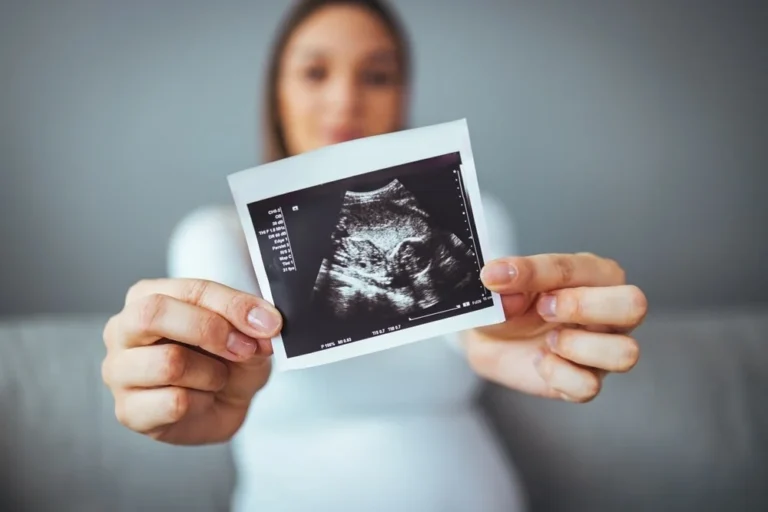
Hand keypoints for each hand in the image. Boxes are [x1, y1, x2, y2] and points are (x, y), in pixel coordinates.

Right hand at [102, 278, 281, 444]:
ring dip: (211, 373)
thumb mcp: (246, 335)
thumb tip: (264, 322)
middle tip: (245, 349)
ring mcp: (119, 371)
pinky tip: (201, 401)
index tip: (267, 322)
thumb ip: (251, 325)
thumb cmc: (225, 360)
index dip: (232, 305)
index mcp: (149, 296)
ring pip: (168, 363)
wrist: (223, 406)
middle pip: (154, 314)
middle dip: (210, 331)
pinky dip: (202, 402)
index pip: (189, 289)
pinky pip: (174, 402)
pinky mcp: (128, 411)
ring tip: (218, 378)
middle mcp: (124, 329)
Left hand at [464, 253, 646, 402]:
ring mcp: (603, 351)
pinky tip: (540, 361)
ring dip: (577, 345)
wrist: (490, 338)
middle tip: (544, 308)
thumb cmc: (510, 303)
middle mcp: (610, 313)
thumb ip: (508, 279)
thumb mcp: (505, 284)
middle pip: (635, 306)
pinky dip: (558, 375)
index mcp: (597, 275)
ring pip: (625, 353)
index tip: (500, 277)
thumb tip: (500, 277)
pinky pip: (589, 386)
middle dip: (584, 306)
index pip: (586, 268)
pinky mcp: (587, 382)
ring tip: (548, 339)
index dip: (540, 273)